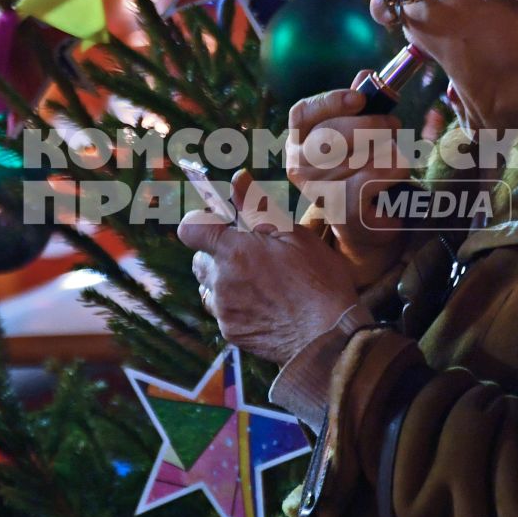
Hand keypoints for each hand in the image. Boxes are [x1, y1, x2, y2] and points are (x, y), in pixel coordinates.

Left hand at [179, 172, 359, 364]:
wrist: (328, 337)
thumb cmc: (317, 281)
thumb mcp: (294, 234)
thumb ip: (258, 207)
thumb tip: (237, 178)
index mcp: (232, 251)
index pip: (189, 228)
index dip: (201, 222)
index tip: (221, 224)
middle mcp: (220, 281)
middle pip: (199, 260)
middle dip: (217, 253)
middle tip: (251, 254)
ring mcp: (224, 310)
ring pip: (209, 288)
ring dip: (223, 281)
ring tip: (258, 282)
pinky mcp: (232, 333)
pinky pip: (223, 313)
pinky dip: (236, 306)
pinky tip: (264, 305)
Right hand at [287, 88, 410, 280]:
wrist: (367, 222)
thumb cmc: (361, 169)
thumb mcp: (359, 133)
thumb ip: (360, 104)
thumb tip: (366, 74)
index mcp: (298, 140)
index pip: (303, 113)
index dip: (330, 102)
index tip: (359, 98)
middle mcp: (299, 165)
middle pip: (332, 134)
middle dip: (372, 125)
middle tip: (394, 126)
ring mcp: (317, 191)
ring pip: (359, 155)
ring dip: (388, 150)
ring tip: (394, 156)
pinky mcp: (342, 210)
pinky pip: (373, 176)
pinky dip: (394, 169)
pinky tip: (398, 172)